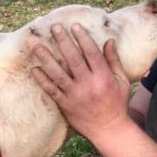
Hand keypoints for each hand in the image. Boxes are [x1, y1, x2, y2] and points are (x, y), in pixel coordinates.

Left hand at [31, 23, 131, 142]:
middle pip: (73, 59)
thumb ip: (114, 60)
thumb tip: (109, 40)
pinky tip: (34, 69)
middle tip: (54, 27)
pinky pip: (52, 90)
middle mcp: (88, 84)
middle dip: (63, 42)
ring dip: (46, 58)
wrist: (110, 130)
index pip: (91, 53)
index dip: (83, 38)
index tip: (74, 26)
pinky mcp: (66, 105)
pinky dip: (42, 80)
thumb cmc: (117, 104)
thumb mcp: (122, 81)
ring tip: (36, 45)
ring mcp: (75, 95)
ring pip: (58, 73)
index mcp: (103, 77)